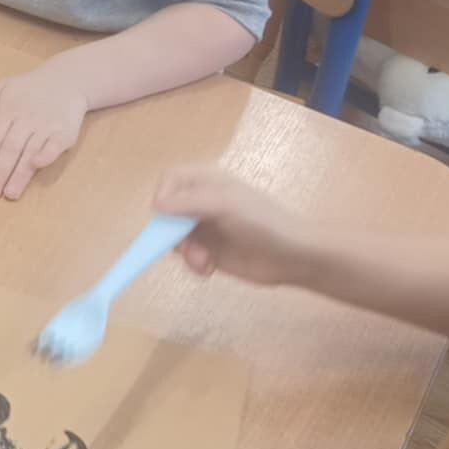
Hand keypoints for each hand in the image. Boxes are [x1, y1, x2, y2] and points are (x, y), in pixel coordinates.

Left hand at [0, 64, 87, 199]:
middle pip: (10, 148)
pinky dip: (47, 155)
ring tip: (10, 193)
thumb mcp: (3, 88)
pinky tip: (37, 166)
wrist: (67, 79)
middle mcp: (26, 118)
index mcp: (8, 109)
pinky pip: (55, 145)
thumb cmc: (29, 88)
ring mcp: (46, 125)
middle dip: (0, 172)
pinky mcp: (64, 131)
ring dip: (20, 174)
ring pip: (30, 151)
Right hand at [152, 168, 307, 285]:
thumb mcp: (226, 206)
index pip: (170, 180)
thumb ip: (190, 203)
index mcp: (206, 182)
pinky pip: (187, 256)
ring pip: (174, 238)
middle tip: (185, 246)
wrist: (292, 256)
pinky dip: (193, 263)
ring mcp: (205, 228)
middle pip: (167, 212)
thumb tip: (155, 206)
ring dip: (185, 251)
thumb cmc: (262, 222)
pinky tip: (209, 269)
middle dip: (172, 232)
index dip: (163, 195)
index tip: (164, 216)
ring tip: (203, 261)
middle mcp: (202, 203)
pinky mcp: (209, 252)